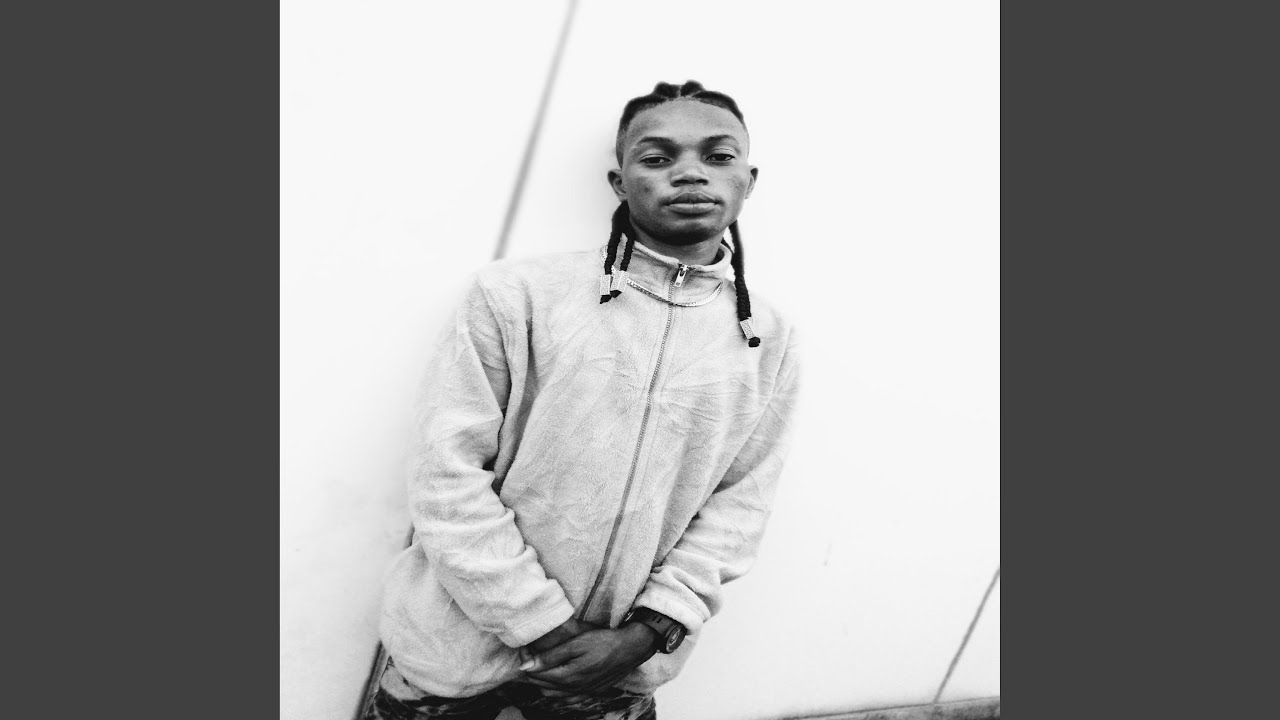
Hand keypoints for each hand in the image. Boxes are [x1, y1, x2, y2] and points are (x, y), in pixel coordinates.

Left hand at [519, 624, 657, 693]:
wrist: (630, 648)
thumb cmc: (603, 641)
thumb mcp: (576, 644)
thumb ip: (550, 656)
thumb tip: (525, 666)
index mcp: (568, 677)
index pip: (536, 675)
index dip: (527, 662)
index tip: (524, 649)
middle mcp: (574, 690)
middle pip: (543, 686)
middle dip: (532, 673)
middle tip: (530, 655)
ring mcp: (583, 693)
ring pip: (553, 695)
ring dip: (543, 683)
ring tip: (541, 666)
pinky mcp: (591, 692)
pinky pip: (568, 699)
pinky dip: (558, 693)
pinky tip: (557, 682)